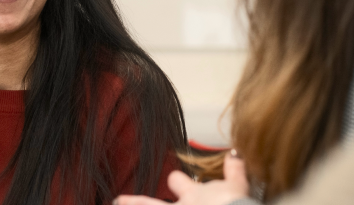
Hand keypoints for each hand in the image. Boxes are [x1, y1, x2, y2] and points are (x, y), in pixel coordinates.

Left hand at [113, 151, 249, 204]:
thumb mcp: (238, 186)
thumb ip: (234, 170)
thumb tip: (235, 154)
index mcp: (192, 193)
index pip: (176, 181)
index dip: (176, 182)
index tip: (174, 182)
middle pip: (149, 203)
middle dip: (133, 202)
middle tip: (117, 201)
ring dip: (131, 204)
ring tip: (115, 203)